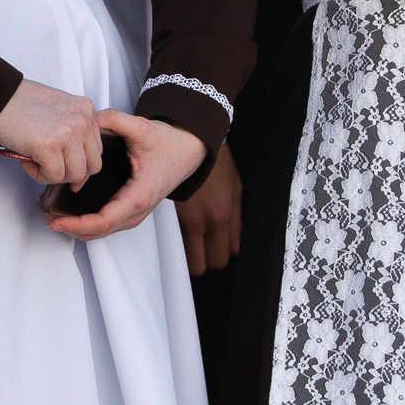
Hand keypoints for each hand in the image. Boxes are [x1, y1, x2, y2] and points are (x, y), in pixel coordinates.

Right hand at [0, 80, 102, 187]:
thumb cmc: (19, 102)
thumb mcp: (58, 109)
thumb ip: (72, 130)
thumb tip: (77, 161)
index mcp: (85, 110)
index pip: (97, 149)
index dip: (81, 164)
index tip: (68, 168)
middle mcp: (81, 120)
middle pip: (92, 165)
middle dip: (70, 172)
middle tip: (50, 168)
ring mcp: (68, 132)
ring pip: (75, 174)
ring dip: (53, 174)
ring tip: (36, 162)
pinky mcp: (49, 145)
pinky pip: (53, 176)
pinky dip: (38, 174)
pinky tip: (27, 160)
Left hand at [42, 110, 207, 240]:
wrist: (187, 150)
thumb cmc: (168, 143)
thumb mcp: (142, 127)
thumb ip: (115, 119)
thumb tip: (90, 118)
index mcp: (138, 196)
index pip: (103, 221)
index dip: (76, 224)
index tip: (55, 219)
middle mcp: (137, 211)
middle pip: (99, 232)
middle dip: (70, 227)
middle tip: (45, 215)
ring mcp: (135, 214)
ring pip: (102, 231)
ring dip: (77, 227)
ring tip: (52, 214)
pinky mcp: (131, 210)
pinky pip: (107, 224)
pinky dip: (87, 223)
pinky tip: (70, 212)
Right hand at [178, 145, 240, 274]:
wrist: (193, 139)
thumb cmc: (216, 163)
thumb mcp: (235, 190)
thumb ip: (236, 224)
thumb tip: (236, 249)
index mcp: (220, 216)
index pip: (218, 259)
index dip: (218, 258)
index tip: (217, 251)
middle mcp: (200, 220)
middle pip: (198, 265)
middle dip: (202, 261)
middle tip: (205, 248)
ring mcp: (181, 216)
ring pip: (183, 255)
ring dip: (189, 252)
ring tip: (194, 237)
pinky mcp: (168, 210)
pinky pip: (173, 238)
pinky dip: (178, 237)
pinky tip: (183, 225)